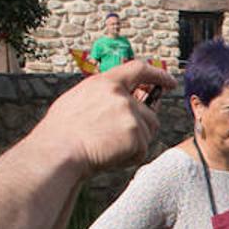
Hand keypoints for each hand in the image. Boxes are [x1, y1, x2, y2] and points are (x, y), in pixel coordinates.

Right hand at [34, 60, 171, 176]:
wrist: (57, 152)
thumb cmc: (60, 132)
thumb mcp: (77, 101)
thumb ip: (102, 96)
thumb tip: (122, 99)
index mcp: (104, 83)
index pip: (138, 70)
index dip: (158, 75)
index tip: (170, 82)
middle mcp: (121, 95)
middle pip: (149, 112)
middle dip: (142, 128)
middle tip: (124, 141)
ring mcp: (130, 114)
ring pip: (148, 132)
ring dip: (135, 143)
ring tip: (108, 149)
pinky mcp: (135, 134)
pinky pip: (142, 150)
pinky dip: (129, 158)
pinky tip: (109, 158)